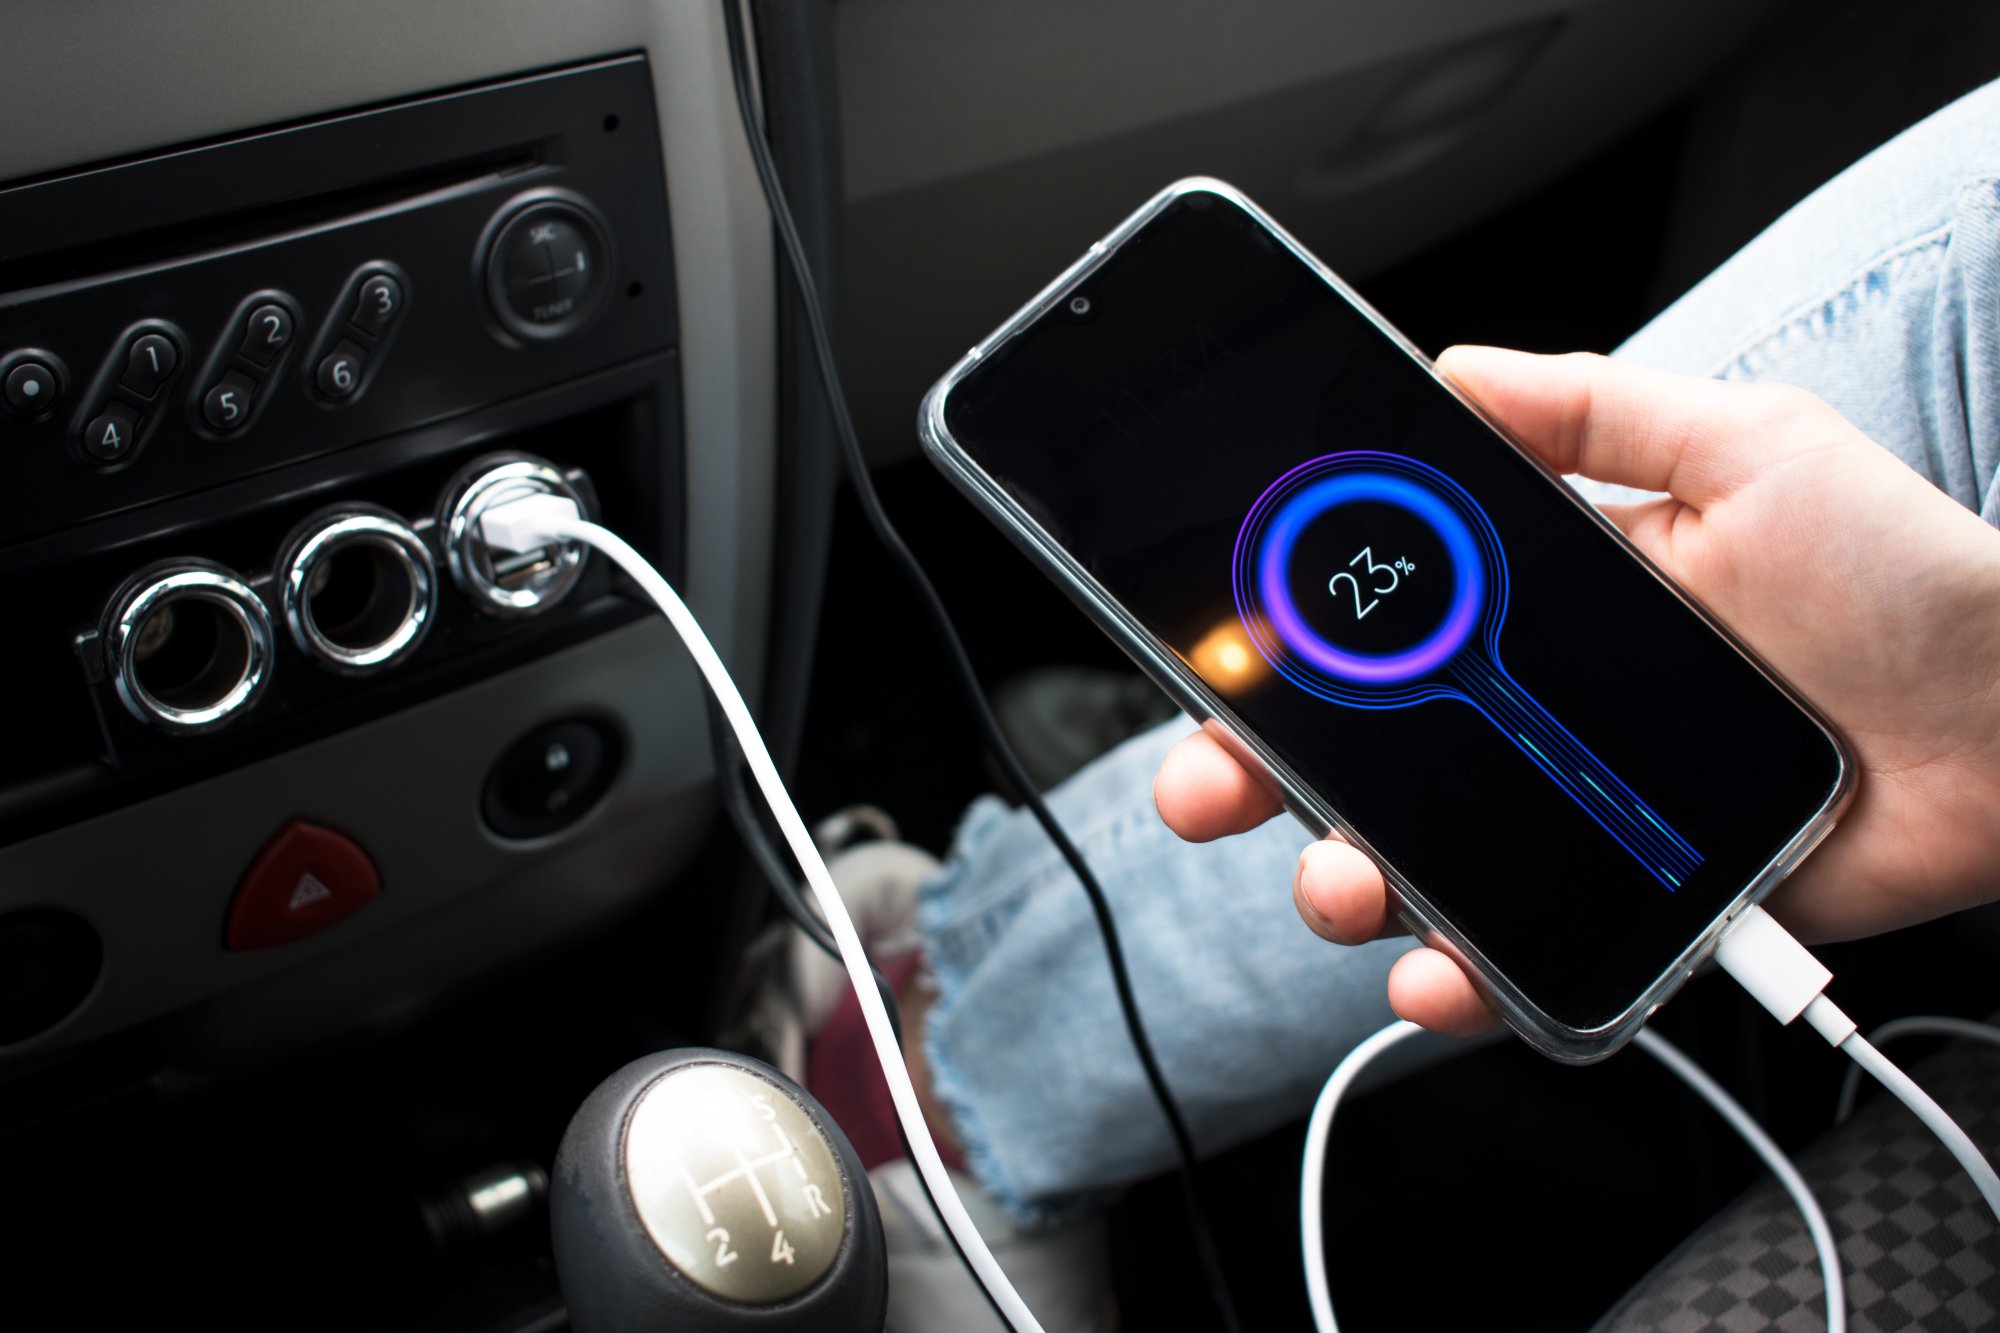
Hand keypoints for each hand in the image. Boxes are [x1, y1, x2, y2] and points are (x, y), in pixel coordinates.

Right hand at [1155, 347, 1999, 1035]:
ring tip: (1339, 880)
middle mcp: (1532, 726)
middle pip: (1356, 765)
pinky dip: (1457, 982)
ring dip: (1339, 884)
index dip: (1276, 655)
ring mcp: (1572, 829)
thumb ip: (1599, 410)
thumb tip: (1455, 369)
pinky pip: (1518, 966)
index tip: (1214, 663)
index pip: (1372, 638)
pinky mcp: (1629, 920)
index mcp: (1537, 618)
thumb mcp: (1749, 450)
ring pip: (1411, 874)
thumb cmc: (1906, 576)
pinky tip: (1435, 969)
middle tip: (1206, 790)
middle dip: (1253, 782)